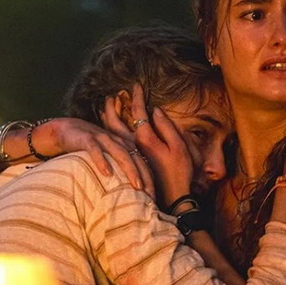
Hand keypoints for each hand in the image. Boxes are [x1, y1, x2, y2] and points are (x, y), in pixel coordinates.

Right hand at [37, 117, 154, 195]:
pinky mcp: (87, 139)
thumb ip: (118, 167)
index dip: (149, 178)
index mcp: (124, 145)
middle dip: (145, 177)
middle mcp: (117, 141)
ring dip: (130, 170)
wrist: (66, 129)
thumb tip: (129, 191)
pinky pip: (96, 150)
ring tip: (137, 186)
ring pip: (121, 154)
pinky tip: (107, 173)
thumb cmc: (89, 147)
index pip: (141, 162)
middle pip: (136, 159)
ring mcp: (103, 139)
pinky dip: (102, 161)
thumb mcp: (107, 155)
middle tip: (150, 195)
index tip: (154, 197)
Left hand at [108, 83, 195, 205]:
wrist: (171, 199)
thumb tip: (155, 111)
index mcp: (145, 139)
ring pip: (111, 132)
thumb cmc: (179, 173)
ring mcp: (129, 154)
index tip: (136, 85)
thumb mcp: (179, 148)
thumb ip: (167, 128)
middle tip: (110, 95)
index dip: (137, 97)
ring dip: (108, 118)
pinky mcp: (129, 162)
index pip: (137, 112)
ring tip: (105, 108)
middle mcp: (133, 145)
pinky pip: (113, 142)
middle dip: (112, 107)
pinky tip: (108, 129)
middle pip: (115, 122)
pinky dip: (109, 131)